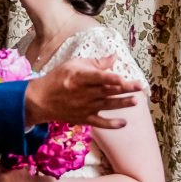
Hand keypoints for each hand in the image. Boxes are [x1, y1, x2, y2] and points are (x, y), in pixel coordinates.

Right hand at [24, 55, 140, 128]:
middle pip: (106, 91)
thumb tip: (114, 57)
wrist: (40, 100)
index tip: (121, 77)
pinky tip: (124, 123)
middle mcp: (83, 93)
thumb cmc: (58, 79)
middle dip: (124, 89)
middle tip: (139, 86)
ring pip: (106, 105)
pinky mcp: (83, 118)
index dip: (109, 78)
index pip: (96, 78)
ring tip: (136, 100)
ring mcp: (84, 107)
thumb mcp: (73, 65)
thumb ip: (95, 63)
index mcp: (79, 78)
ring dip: (122, 103)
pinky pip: (99, 123)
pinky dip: (111, 124)